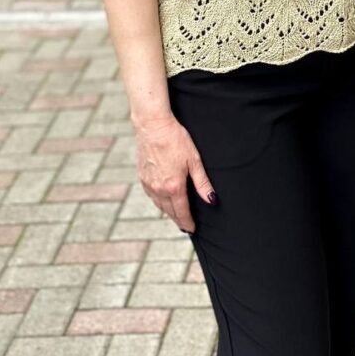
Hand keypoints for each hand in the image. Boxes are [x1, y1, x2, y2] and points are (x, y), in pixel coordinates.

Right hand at [134, 113, 217, 234]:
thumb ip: (202, 183)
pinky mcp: (142, 177)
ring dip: (168, 211)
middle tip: (185, 225)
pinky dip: (158, 201)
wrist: (153, 126)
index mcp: (174, 187)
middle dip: (178, 219)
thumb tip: (212, 200)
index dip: (188, 223)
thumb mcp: (194, 160)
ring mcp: (149, 184)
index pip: (182, 212)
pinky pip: (151, 196)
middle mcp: (159, 189)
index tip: (192, 229)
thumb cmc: (175, 139)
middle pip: (170, 211)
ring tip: (176, 214)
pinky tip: (163, 199)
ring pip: (159, 205)